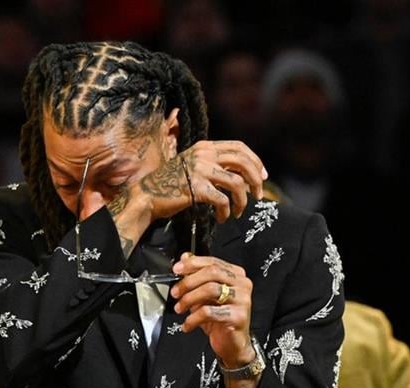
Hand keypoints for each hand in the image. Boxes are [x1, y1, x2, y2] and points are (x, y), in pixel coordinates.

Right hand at [134, 140, 267, 222]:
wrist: (147, 196)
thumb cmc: (170, 185)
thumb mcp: (193, 166)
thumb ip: (213, 164)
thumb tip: (240, 174)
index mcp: (205, 147)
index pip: (239, 147)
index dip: (255, 161)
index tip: (262, 176)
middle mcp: (203, 154)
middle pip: (242, 161)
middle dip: (255, 179)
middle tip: (257, 195)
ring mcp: (200, 170)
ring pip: (236, 182)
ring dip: (242, 200)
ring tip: (239, 211)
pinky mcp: (196, 188)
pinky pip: (222, 200)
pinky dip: (227, 211)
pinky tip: (223, 217)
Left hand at [170, 254, 254, 366]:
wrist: (233, 345)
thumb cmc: (220, 319)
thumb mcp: (204, 295)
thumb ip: (196, 275)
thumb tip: (185, 257)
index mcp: (236, 275)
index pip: (213, 262)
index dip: (192, 264)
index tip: (177, 270)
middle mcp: (242, 284)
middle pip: (212, 273)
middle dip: (189, 282)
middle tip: (175, 292)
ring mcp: (242, 300)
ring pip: (210, 290)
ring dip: (189, 299)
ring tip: (180, 309)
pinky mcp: (239, 316)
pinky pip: (210, 312)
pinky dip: (193, 318)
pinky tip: (187, 324)